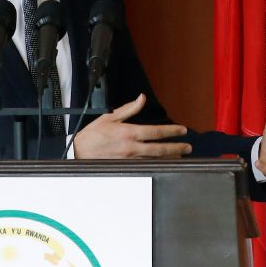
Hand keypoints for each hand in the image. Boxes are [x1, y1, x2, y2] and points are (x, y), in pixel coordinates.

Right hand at [72, 94, 192, 158]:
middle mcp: (131, 147)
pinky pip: (144, 168)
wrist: (78, 152)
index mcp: (129, 132)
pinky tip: (163, 165)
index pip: (156, 131)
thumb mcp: (110, 117)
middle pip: (159, 149)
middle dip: (176, 148)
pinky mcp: (125, 168)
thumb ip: (129, 109)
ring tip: (180, 157)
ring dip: (169, 159)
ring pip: (154, 160)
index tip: (183, 130)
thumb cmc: (93, 134)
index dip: (172, 131)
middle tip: (188, 147)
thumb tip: (142, 98)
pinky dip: (156, 166)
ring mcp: (129, 159)